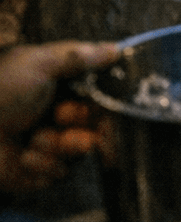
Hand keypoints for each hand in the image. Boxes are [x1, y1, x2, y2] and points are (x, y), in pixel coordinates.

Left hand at [0, 41, 119, 191]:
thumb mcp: (37, 62)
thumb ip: (79, 56)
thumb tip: (116, 48)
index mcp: (59, 88)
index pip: (100, 95)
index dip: (107, 100)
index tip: (106, 101)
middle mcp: (58, 116)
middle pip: (98, 124)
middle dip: (83, 123)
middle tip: (62, 118)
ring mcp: (50, 145)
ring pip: (82, 150)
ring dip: (61, 145)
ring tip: (37, 140)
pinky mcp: (39, 172)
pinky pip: (61, 172)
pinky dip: (44, 164)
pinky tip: (23, 156)